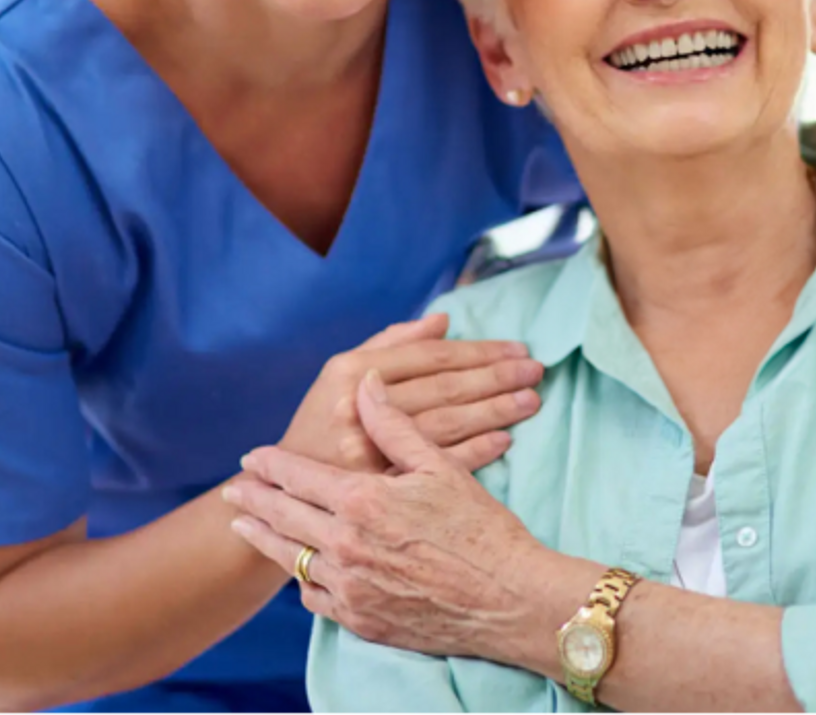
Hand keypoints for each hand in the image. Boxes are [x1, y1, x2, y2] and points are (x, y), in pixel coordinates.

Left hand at [228, 370, 547, 658]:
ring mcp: (350, 588)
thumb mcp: (439, 468)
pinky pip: (315, 597)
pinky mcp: (361, 620)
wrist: (508, 602)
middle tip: (232, 492)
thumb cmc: (481, 530)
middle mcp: (345, 546)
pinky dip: (302, 579)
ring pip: (292, 559)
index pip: (298, 476)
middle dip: (253, 501)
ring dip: (266, 539)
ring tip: (245, 527)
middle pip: (282, 517)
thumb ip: (394, 425)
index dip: (271, 465)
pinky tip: (298, 569)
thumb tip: (367, 386)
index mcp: (361, 501)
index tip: (251, 457)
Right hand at [277, 312, 542, 473]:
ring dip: (494, 411)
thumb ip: (389, 344)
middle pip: (444, 388)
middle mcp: (358, 410)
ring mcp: (371, 451)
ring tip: (530, 399)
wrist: (281, 494)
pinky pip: (440, 466)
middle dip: (495, 377)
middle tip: (535, 370)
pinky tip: (504, 439)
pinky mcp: (382, 489)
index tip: (515, 348)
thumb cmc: (318, 428)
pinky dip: (477, 451)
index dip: (476, 351)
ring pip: (448, 425)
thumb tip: (441, 321)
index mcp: (348, 374)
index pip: (428, 357)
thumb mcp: (338, 376)